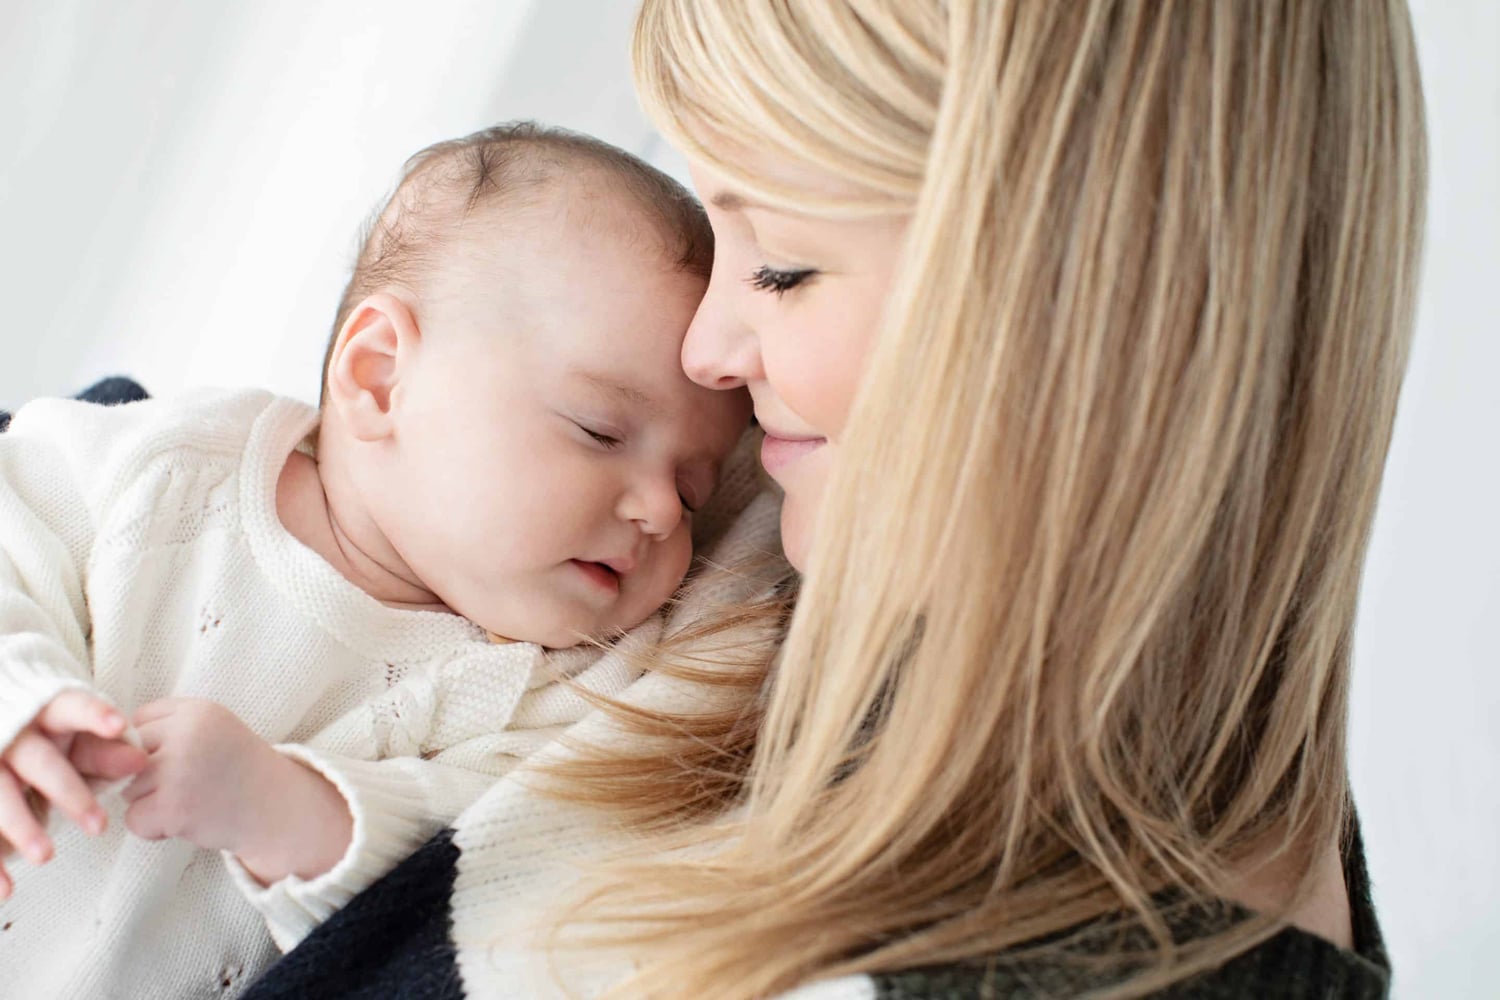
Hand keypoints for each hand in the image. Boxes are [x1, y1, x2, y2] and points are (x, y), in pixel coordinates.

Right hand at [0, 690, 148, 898]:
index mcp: (44, 714)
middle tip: (99, 826)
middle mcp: (12, 737)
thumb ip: (107, 752)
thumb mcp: (74, 741)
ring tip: (47, 857)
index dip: (93, 715)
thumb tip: (142, 761)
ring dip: (22, 827)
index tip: (119, 725)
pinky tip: (6, 891)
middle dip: (67, 792)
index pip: (70, 708)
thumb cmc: (47, 741)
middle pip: (38, 762)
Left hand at [124, 698, 351, 883]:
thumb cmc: (237, 770)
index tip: (180, 758)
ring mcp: (180, 771)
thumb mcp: (211, 730)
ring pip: (126, 788)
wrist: (277, 810)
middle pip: (125, 756)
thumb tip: (103, 750)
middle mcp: (188, 735)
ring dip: (149, 802)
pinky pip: (133, 819)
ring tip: (189, 800)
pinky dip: (154, 827)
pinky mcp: (174, 807)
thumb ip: (167, 727)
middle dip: (145, 776)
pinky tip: (185, 821)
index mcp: (198, 710)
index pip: (137, 723)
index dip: (150, 746)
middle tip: (186, 783)